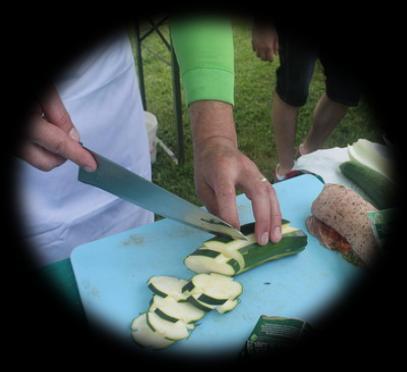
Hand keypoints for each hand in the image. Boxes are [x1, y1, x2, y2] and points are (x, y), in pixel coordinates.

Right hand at [17, 86, 96, 171]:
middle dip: (64, 155)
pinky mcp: (10, 146)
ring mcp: (10, 144)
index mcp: (27, 124)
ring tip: (50, 128)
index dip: (78, 155)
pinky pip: (26, 153)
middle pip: (46, 162)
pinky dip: (38, 146)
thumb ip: (59, 116)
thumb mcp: (44, 93)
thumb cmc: (26, 90)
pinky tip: (41, 131)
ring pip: (35, 160)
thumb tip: (73, 137)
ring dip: (50, 151)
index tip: (91, 164)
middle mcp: (16, 138)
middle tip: (70, 138)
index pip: (58, 144)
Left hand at [190, 101, 281, 244]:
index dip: (232, 214)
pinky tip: (276, 228)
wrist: (217, 144)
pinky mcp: (262, 176)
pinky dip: (275, 212)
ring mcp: (255, 171)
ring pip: (270, 193)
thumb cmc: (206, 168)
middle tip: (262, 241)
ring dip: (274, 218)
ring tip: (275, 238)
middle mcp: (242, 169)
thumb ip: (213, 206)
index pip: (228, 193)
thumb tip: (226, 229)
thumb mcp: (201, 187)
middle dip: (263, 218)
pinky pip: (272, 195)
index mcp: (222, 170)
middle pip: (258, 192)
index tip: (235, 233)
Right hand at [252, 26, 278, 60]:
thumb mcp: (276, 37)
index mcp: (268, 47)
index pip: (269, 59)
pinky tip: (259, 47)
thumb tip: (275, 54)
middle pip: (263, 59)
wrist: (261, 23)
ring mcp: (256, 46)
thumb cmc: (270, 29)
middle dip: (266, 58)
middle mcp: (262, 48)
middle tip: (268, 56)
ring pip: (257, 55)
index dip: (271, 60)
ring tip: (263, 52)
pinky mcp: (253, 43)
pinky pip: (254, 50)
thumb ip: (276, 46)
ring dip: (261, 55)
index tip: (272, 59)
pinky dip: (257, 50)